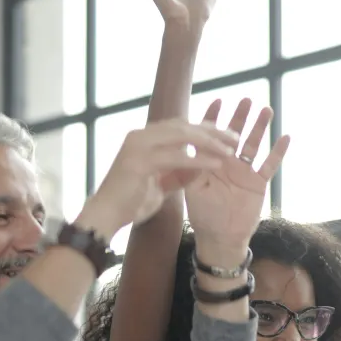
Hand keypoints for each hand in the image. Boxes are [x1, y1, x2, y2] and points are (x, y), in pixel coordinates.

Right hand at [81, 120, 237, 237]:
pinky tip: (215, 164)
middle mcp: (140, 136)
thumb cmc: (131, 201)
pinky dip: (197, 160)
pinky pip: (176, 156)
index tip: (227, 135)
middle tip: (235, 138)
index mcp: (144, 138)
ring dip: (209, 142)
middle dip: (212, 130)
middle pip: (183, 125)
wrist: (106, 215)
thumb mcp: (161, 184)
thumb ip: (179, 173)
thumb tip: (201, 166)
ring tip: (230, 150)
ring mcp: (138, 145)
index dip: (205, 128)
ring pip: (181, 135)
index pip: (180, 126)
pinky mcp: (139, 160)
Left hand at [185, 98, 289, 248]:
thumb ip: (192, 167)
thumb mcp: (193, 190)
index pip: (211, 135)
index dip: (213, 118)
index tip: (218, 100)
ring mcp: (244, 172)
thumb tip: (189, 145)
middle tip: (246, 99)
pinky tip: (285, 137)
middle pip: (234, 134)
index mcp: (209, 162)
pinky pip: (270, 165)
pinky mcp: (258, 183)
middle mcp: (228, 163)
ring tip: (266, 110)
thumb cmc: (203, 215)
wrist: (221, 238)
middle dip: (239, 117)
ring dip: (259, 128)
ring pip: (253, 145)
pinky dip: (277, 152)